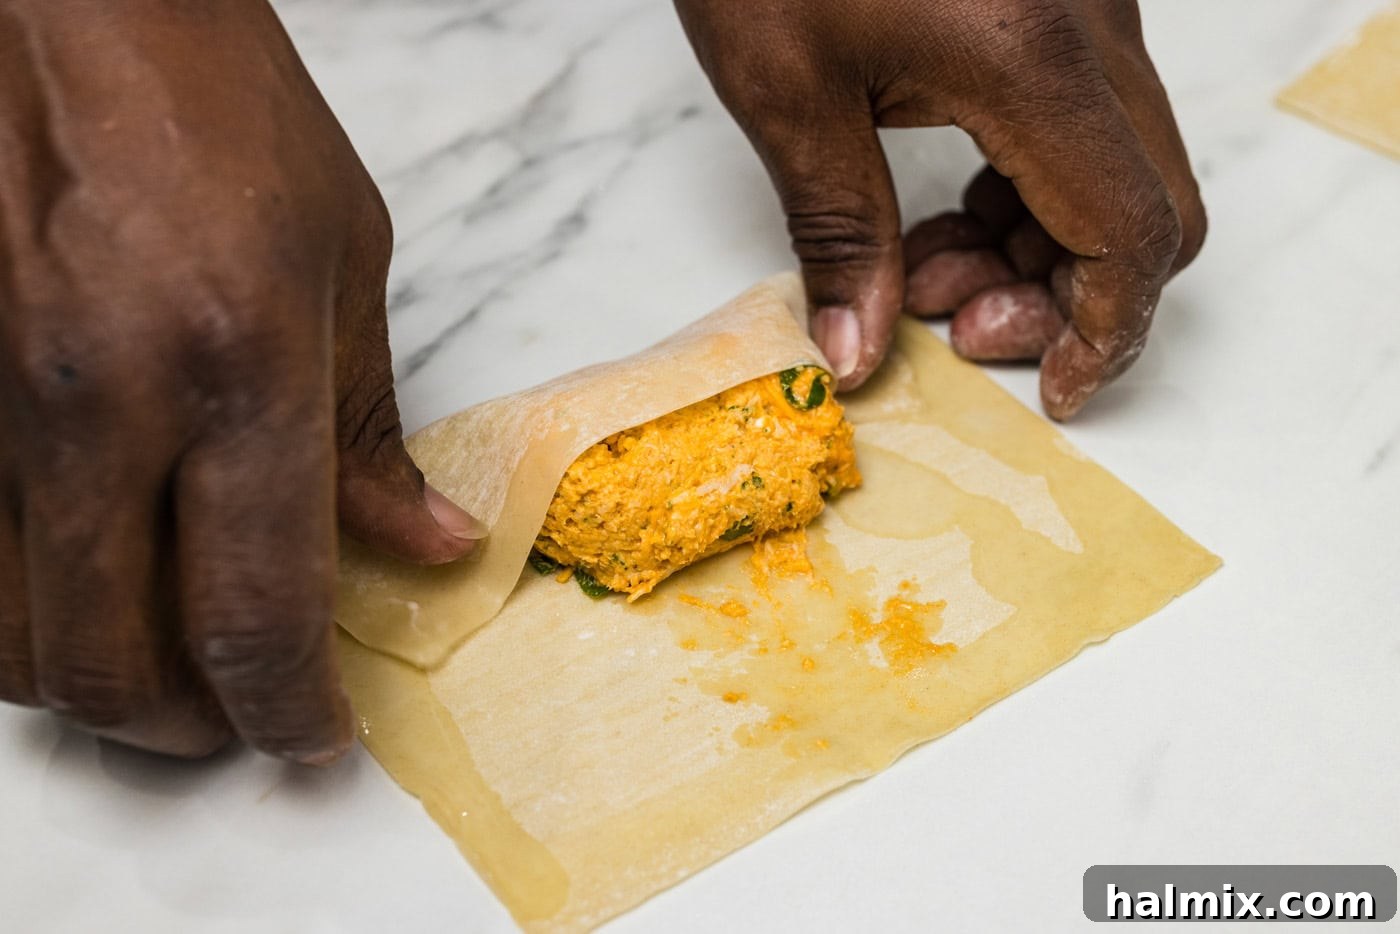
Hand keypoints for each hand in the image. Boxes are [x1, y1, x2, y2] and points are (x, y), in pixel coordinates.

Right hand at [0, 1, 483, 761]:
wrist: (66, 7)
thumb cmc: (218, 110)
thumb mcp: (342, 259)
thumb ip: (368, 431)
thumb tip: (423, 547)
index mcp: (235, 366)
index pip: (258, 609)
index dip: (289, 708)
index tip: (315, 738)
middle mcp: (95, 401)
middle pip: (110, 662)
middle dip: (185, 724)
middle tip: (236, 714)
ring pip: (8, 637)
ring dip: (92, 683)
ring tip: (160, 661)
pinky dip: (18, 611)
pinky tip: (76, 584)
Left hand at [675, 0, 1205, 417]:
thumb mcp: (789, 92)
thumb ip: (838, 235)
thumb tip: (859, 356)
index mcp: (1035, 58)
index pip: (1135, 231)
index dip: (1107, 331)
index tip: (1056, 390)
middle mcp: (1091, 27)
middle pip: (1148, 206)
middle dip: (1063, 294)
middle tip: (948, 322)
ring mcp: (1083, 8)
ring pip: (1118, 169)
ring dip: (1038, 246)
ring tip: (917, 268)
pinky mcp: (1054, 3)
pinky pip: (1080, 124)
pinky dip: (1026, 190)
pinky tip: (939, 208)